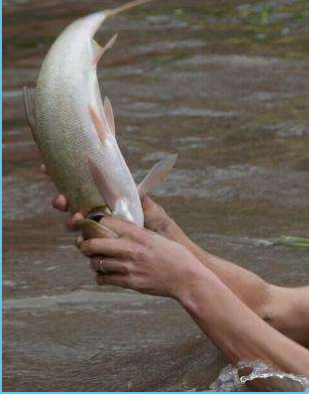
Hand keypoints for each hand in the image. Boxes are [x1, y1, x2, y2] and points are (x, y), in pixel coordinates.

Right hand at [43, 163, 173, 234]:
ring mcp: (95, 227)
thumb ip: (142, 195)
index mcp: (102, 196)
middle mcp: (95, 210)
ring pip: (72, 223)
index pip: (77, 184)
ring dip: (70, 221)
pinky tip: (81, 240)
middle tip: (61, 200)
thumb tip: (137, 187)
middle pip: (68, 203)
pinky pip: (83, 243)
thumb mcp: (148, 204)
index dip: (58, 175)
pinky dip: (80, 241)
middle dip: (60, 201)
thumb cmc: (154, 218)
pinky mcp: (98, 244)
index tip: (45, 168)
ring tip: (76, 219)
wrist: (160, 241)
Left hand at [79, 217, 201, 298]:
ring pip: (97, 263)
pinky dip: (101, 276)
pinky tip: (106, 274)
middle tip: (86, 246)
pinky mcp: (130, 282)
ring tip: (99, 261)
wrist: (187, 279)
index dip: (97, 223)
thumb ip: (139, 233)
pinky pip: (104, 279)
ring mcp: (129, 267)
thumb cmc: (176, 256)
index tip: (95, 226)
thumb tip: (121, 227)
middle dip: (85, 244)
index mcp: (139, 234)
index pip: (106, 222)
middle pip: (94, 243)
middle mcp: (132, 249)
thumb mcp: (158, 238)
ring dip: (94, 262)